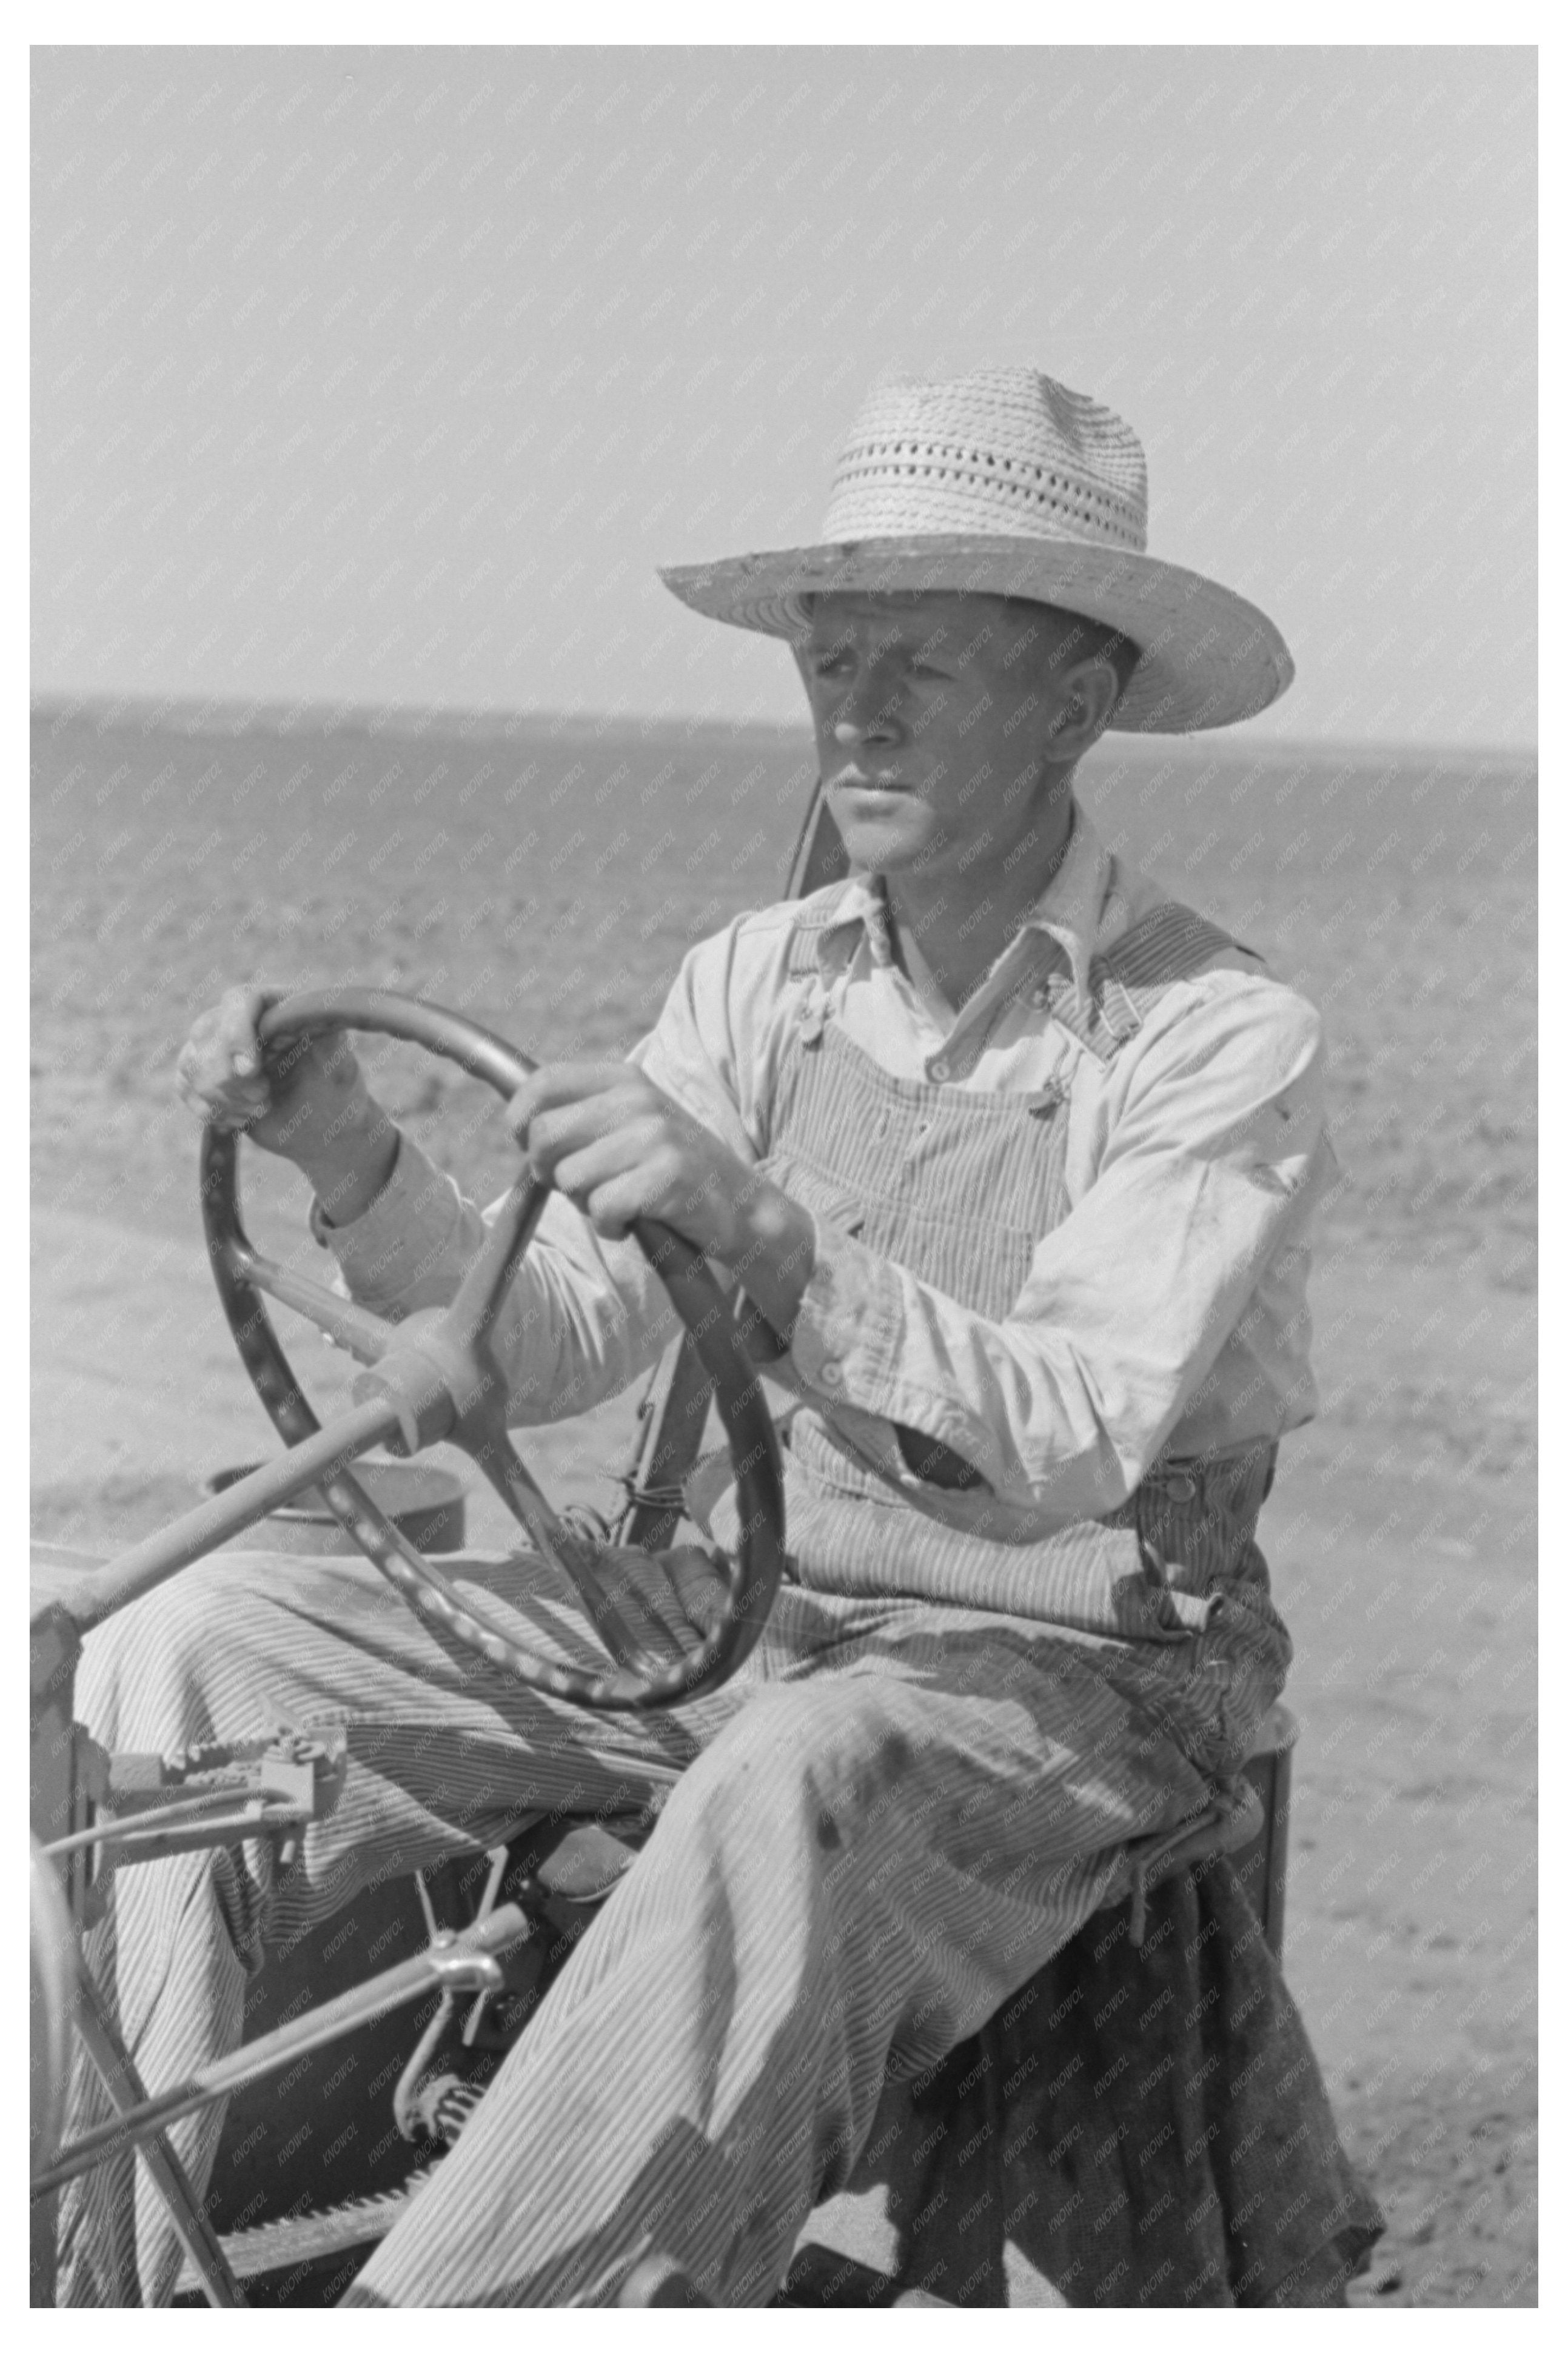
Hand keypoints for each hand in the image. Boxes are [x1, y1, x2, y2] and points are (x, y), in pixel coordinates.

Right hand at [174, 985, 398, 1225]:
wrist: (322, 1131)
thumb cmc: (336, 1094)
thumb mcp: (339, 1067)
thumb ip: (329, 1041)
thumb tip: (318, 1014)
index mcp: (278, 1005)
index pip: (240, 1000)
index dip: (236, 1032)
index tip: (249, 1070)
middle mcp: (243, 1019)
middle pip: (206, 1032)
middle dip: (231, 1077)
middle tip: (265, 1098)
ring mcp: (220, 1045)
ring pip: (191, 1062)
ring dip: (223, 1097)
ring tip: (260, 1109)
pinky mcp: (205, 1073)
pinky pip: (183, 1085)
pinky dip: (209, 1108)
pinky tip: (240, 1119)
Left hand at [508, 1061, 814, 1332]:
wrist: (742, 1206)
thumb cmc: (670, 1170)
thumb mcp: (629, 1124)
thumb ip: (580, 1116)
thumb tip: (518, 1125)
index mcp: (622, 1079)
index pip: (541, 1084)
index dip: (521, 1122)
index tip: (533, 1149)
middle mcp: (636, 1099)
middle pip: (544, 1136)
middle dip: (550, 1173)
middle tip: (583, 1185)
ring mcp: (654, 1136)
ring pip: (570, 1178)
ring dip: (586, 1204)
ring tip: (620, 1201)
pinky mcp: (667, 1176)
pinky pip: (602, 1208)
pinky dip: (611, 1226)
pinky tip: (635, 1220)